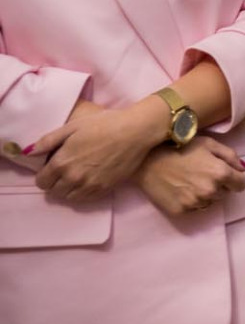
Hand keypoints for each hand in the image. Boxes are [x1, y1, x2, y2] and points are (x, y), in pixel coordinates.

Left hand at [33, 96, 168, 202]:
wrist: (136, 131)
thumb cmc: (105, 124)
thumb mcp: (73, 126)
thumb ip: (48, 140)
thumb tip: (28, 152)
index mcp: (61, 163)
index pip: (41, 181)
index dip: (44, 174)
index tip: (52, 166)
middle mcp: (72, 178)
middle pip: (53, 191)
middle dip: (55, 182)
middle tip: (65, 169)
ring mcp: (89, 186)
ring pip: (68, 197)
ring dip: (67, 189)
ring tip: (76, 175)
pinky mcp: (104, 189)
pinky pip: (84, 199)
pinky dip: (82, 192)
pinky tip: (88, 180)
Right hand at [135, 138, 244, 217]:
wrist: (148, 160)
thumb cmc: (181, 147)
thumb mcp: (210, 143)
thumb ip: (230, 156)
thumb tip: (243, 169)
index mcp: (220, 174)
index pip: (241, 184)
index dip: (235, 178)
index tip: (227, 174)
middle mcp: (210, 191)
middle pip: (225, 193)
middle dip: (219, 184)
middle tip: (203, 173)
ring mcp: (194, 203)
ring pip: (210, 202)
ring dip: (206, 194)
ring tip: (191, 180)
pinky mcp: (180, 211)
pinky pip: (194, 208)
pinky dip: (191, 201)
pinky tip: (181, 189)